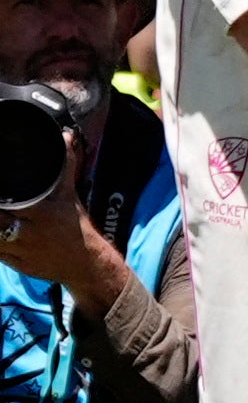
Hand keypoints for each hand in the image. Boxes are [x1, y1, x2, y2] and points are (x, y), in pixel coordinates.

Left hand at [0, 177, 127, 301]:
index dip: (3, 200)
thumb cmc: (75, 224)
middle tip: (4, 208)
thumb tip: (66, 137)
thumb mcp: (69, 195)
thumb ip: (65, 166)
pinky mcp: (16, 264)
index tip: (3, 195)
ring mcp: (21, 251)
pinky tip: (2, 235)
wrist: (84, 261)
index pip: (9, 203)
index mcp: (42, 213)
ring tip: (2, 220)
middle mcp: (30, 232)